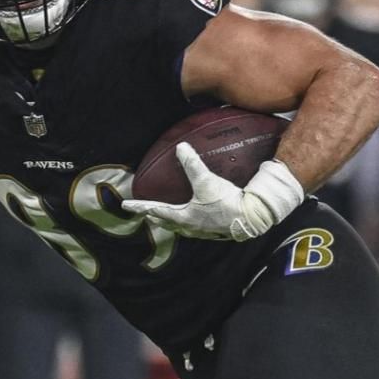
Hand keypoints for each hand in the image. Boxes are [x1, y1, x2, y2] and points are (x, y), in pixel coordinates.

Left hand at [122, 142, 302, 240]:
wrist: (252, 217)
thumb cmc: (227, 202)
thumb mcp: (206, 181)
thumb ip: (192, 164)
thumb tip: (181, 147)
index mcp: (184, 216)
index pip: (156, 210)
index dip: (140, 206)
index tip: (127, 205)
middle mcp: (190, 226)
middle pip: (167, 222)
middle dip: (155, 216)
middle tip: (145, 212)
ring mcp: (203, 230)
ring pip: (180, 227)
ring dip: (170, 221)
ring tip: (166, 216)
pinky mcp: (215, 230)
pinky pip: (195, 227)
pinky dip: (187, 222)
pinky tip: (194, 216)